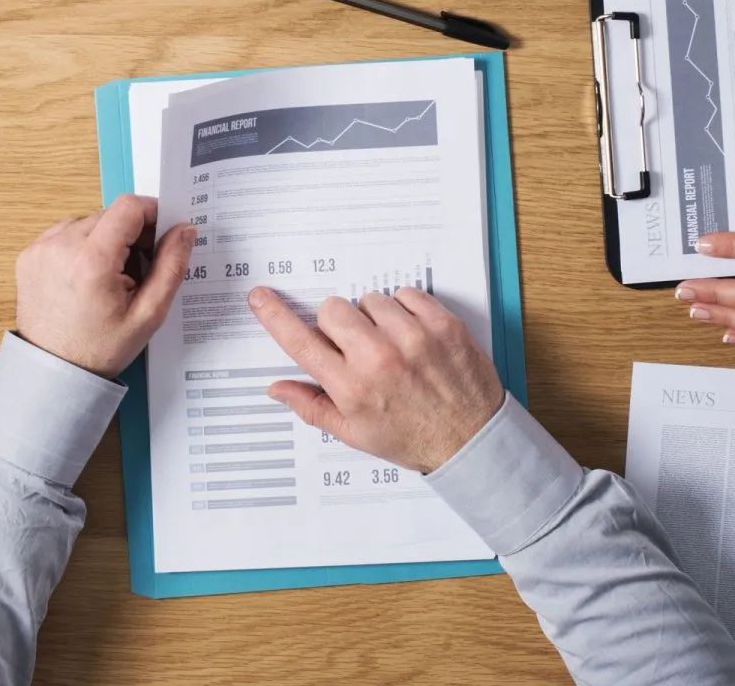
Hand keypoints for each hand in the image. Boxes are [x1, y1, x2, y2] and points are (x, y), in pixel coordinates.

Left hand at [14, 195, 194, 377]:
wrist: (53, 371)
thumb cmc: (100, 348)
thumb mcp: (148, 314)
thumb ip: (171, 266)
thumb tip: (184, 229)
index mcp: (92, 261)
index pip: (129, 207)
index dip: (152, 213)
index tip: (161, 234)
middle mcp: (61, 247)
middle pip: (109, 214)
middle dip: (130, 233)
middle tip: (139, 268)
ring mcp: (41, 249)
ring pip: (87, 221)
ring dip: (105, 238)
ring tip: (111, 276)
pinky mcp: (29, 255)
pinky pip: (64, 233)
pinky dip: (81, 246)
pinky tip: (87, 276)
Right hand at [249, 287, 503, 474]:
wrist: (473, 441)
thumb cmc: (412, 439)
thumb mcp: (355, 434)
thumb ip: (312, 407)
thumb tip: (276, 388)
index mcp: (352, 388)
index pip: (301, 343)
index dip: (275, 316)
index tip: (261, 298)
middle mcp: (379, 360)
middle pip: (333, 309)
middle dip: (338, 324)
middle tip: (356, 346)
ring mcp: (413, 339)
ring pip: (370, 299)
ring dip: (374, 317)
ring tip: (391, 344)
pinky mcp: (442, 325)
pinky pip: (406, 294)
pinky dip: (406, 309)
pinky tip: (412, 335)